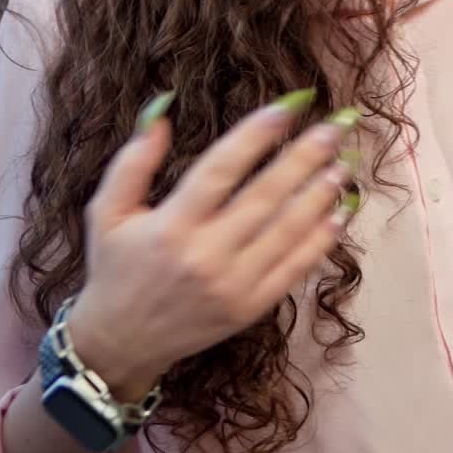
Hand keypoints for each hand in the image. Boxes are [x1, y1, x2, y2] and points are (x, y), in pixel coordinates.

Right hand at [66, 92, 357, 400]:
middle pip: (265, 196)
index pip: (220, 170)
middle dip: (305, 157)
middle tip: (336, 127)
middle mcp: (204, 256)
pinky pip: (294, 268)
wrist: (120, 344)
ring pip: (287, 231)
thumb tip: (161, 110)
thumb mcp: (107, 212)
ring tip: (345, 163)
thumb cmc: (116, 268)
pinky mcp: (250, 308)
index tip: (289, 108)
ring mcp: (232, 285)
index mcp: (170, 226)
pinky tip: (340, 212)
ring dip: (321, 194)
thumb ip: (133, 162)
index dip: (256, 136)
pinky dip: (321, 239)